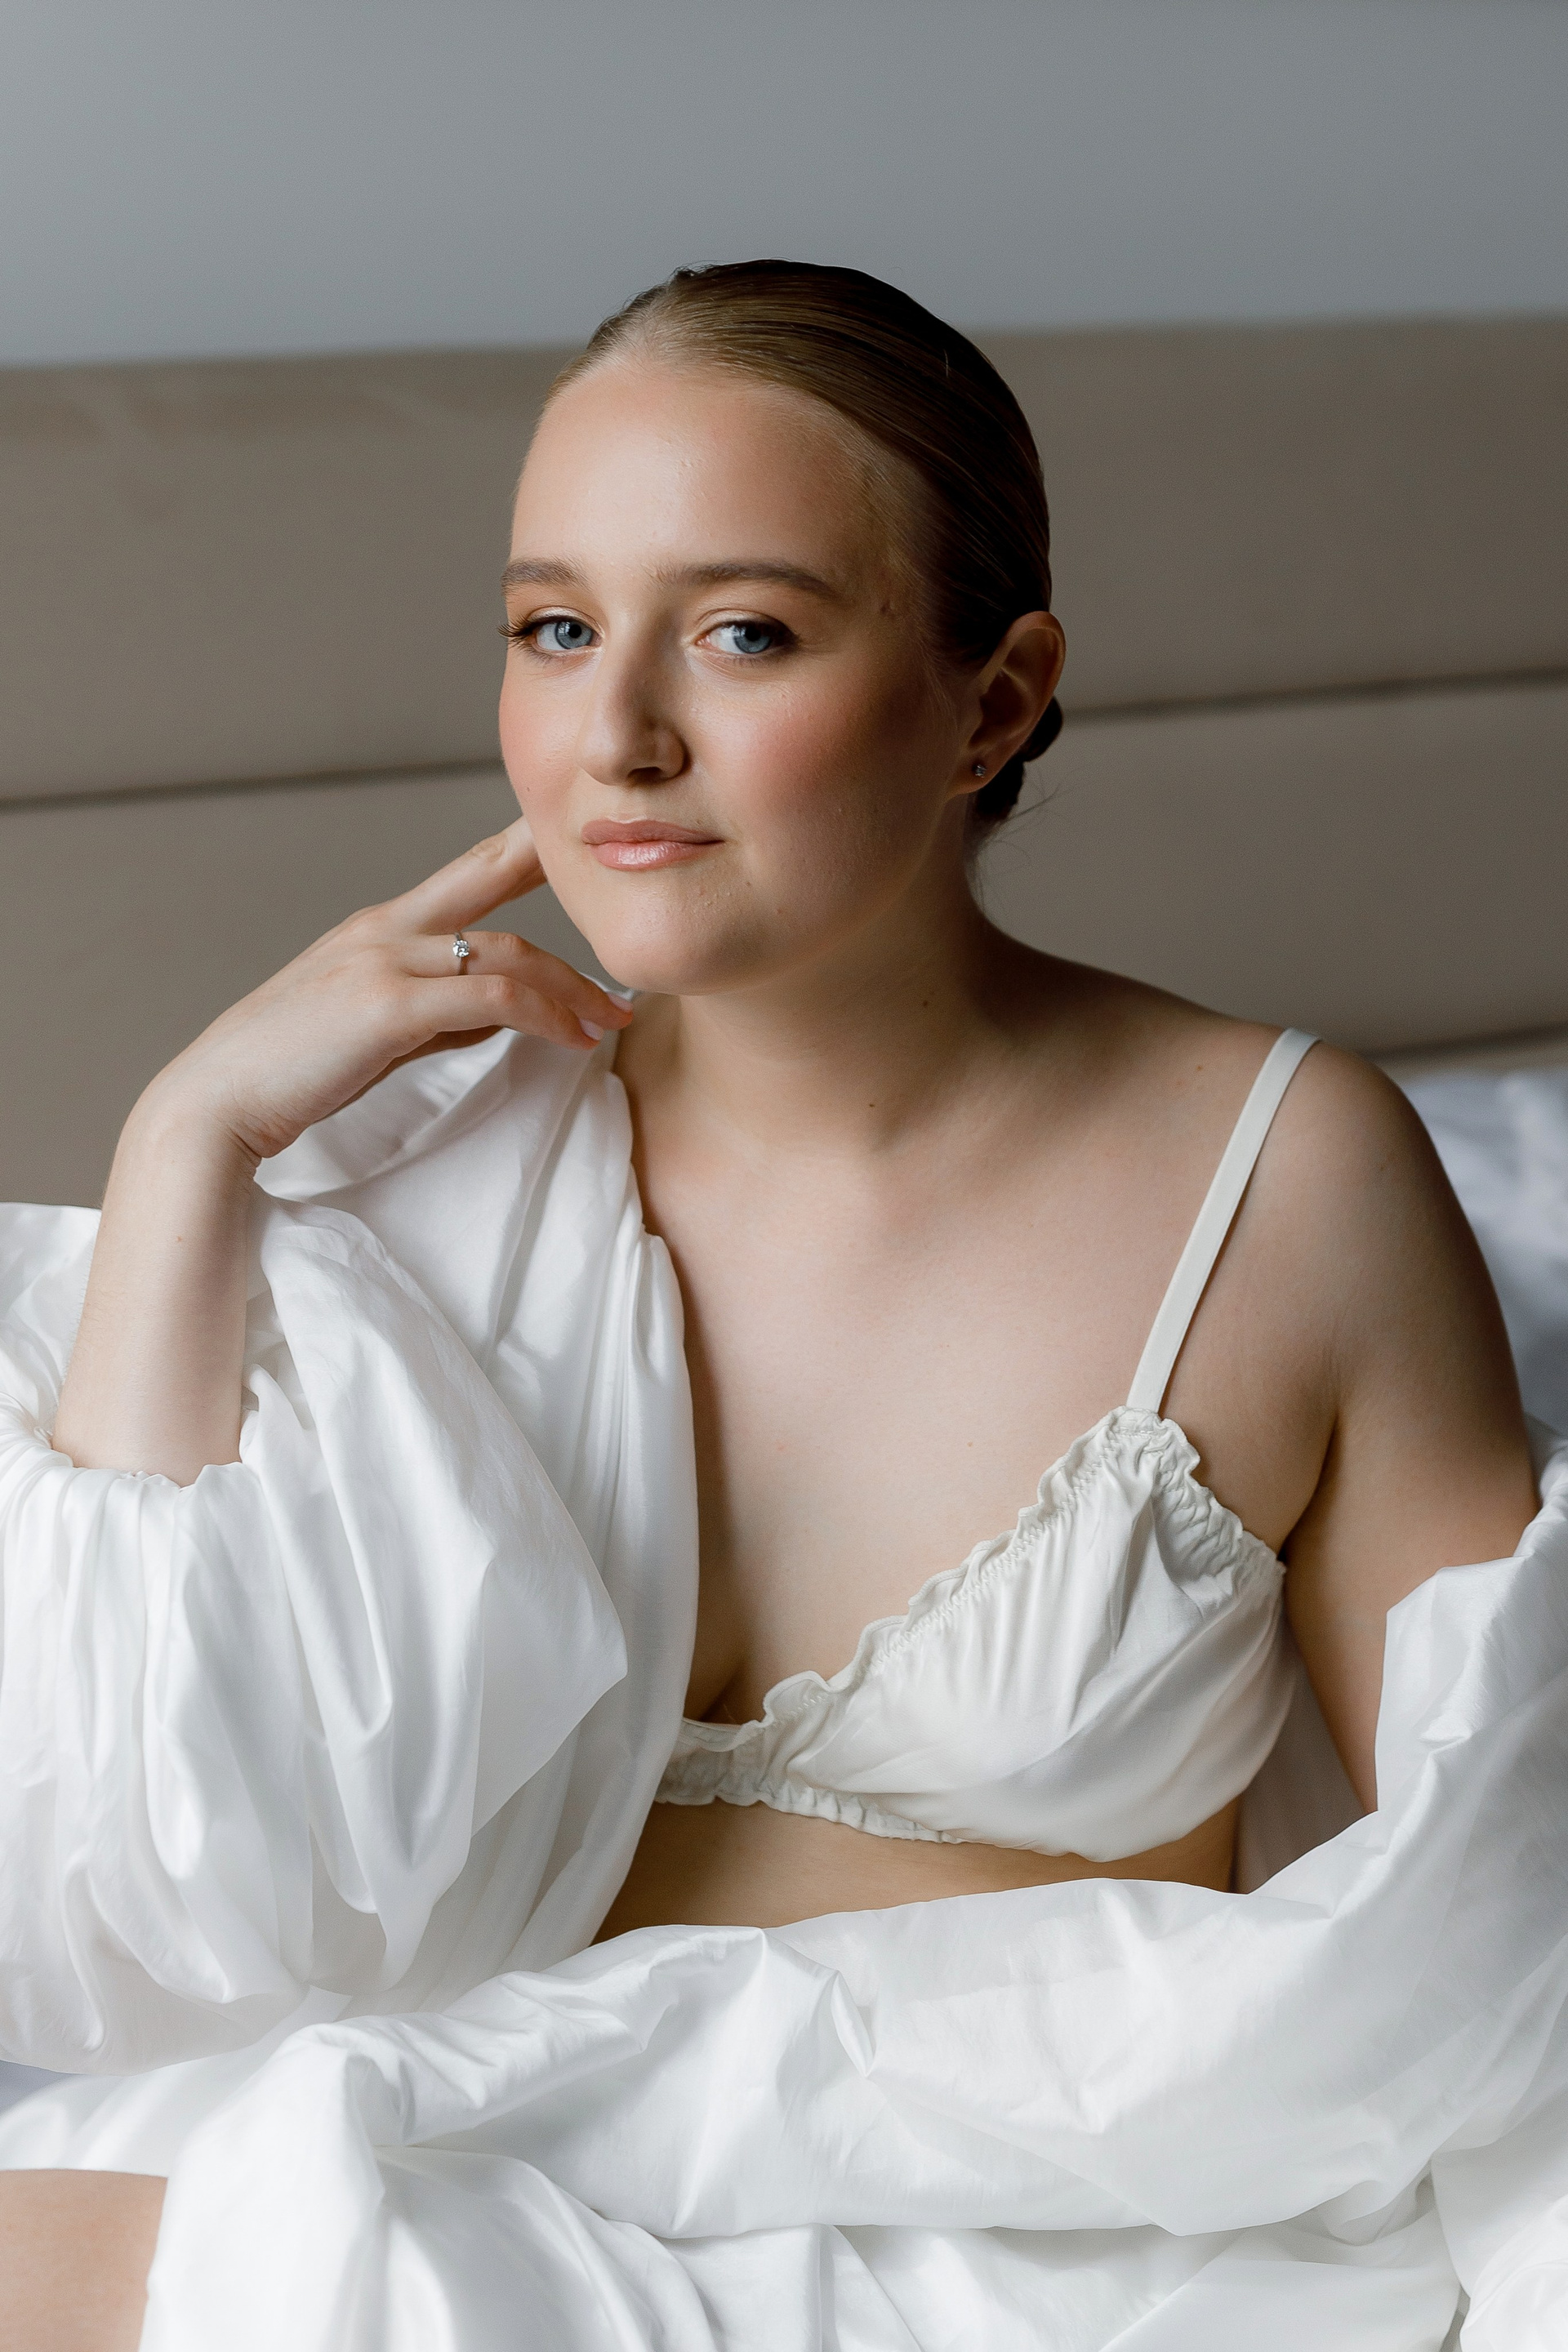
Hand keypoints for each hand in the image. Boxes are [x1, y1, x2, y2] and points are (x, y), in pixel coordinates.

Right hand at [136, 817, 630, 1164]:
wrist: (216, 1104)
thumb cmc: (290, 1073)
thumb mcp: (371, 1031)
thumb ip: (434, 1013)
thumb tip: (497, 1015)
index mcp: (377, 928)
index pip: (466, 872)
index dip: (524, 850)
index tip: (582, 854)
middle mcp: (382, 928)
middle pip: (494, 883)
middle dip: (569, 898)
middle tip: (629, 929)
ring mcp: (383, 962)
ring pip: (507, 952)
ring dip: (572, 988)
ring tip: (613, 1020)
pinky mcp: (387, 1007)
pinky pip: (491, 999)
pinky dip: (544, 1017)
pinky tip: (574, 1040)